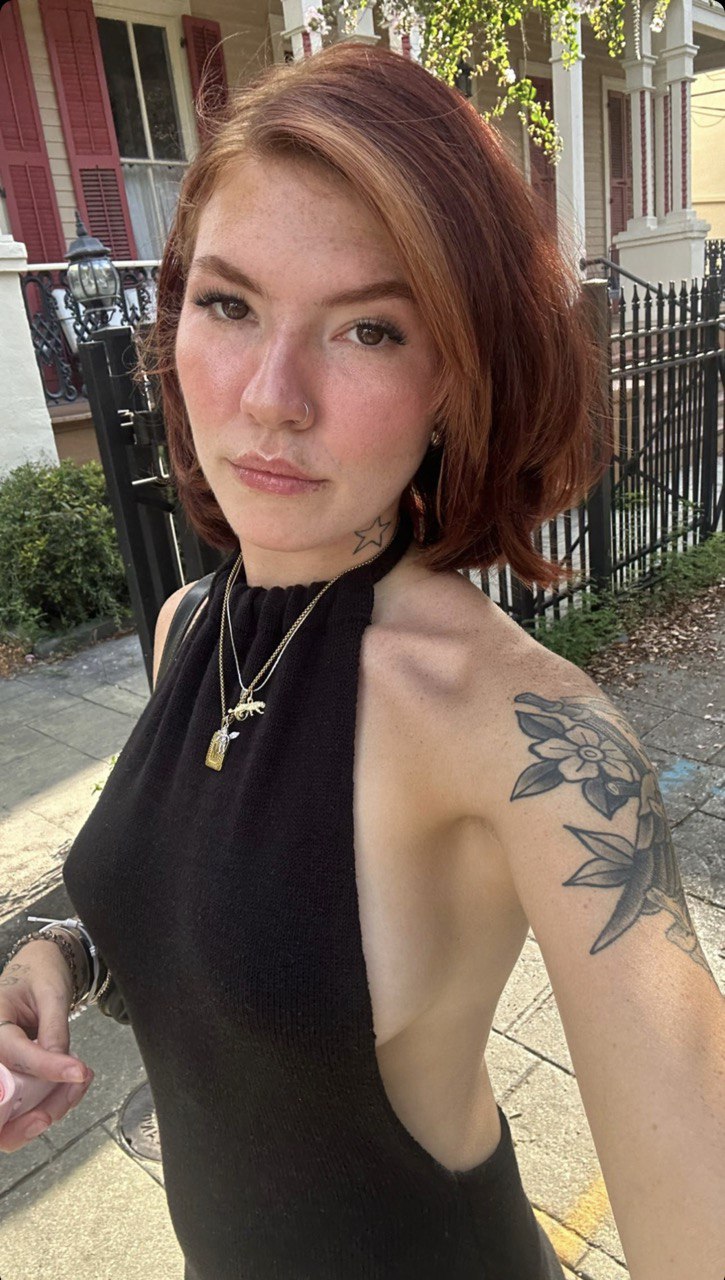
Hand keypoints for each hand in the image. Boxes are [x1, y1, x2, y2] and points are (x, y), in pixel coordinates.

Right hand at [0, 939, 93, 1152]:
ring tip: (80, 1084)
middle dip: (36, 1111)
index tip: (79, 1072)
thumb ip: (54, 1028)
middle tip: (74, 1091)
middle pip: (1, 1102)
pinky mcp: (11, 1081)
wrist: (38, 968)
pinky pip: (24, 1107)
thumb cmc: (40, 972)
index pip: (15, 1054)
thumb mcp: (51, 992)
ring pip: (12, 1114)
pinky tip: (72, 1087)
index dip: (46, 1067)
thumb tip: (62, 1065)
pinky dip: (49, 1105)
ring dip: (48, 1110)